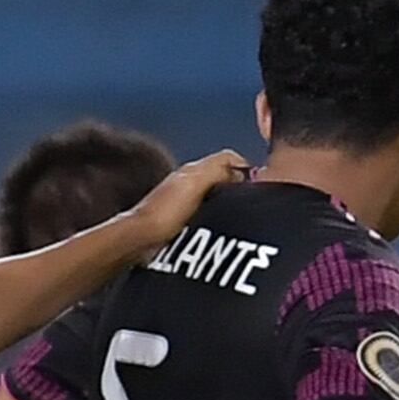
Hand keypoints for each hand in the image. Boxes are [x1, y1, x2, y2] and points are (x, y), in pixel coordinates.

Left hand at [129, 149, 254, 242]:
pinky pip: (206, 212)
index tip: (260, 183)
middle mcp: (187, 182)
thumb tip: (242, 172)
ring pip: (215, 194)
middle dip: (240, 186)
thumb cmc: (162, 214)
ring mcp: (182, 201)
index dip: (247, 168)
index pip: (229, 158)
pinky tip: (219, 227)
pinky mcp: (179, 220)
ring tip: (240, 214)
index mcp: (192, 170)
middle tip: (253, 199)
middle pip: (223, 176)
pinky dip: (216, 216)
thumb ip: (219, 170)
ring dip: (228, 202)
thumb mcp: (196, 183)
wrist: (138, 241)